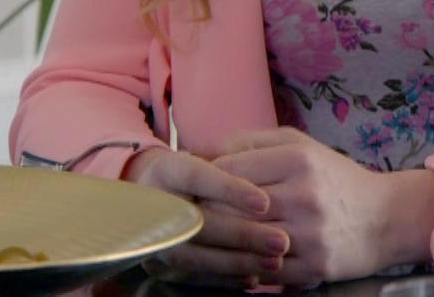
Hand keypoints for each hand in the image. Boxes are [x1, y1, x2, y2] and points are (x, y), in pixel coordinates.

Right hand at [122, 145, 292, 288]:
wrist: (160, 192)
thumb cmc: (203, 169)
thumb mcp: (217, 154)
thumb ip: (237, 161)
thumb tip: (267, 192)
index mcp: (168, 170)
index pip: (196, 176)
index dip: (229, 189)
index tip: (265, 203)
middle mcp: (154, 204)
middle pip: (196, 222)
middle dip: (242, 234)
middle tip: (281, 241)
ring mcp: (152, 237)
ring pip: (192, 255)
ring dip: (237, 261)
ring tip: (274, 261)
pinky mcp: (157, 264)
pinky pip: (190, 277)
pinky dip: (223, 279)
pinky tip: (252, 277)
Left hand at [212, 126, 433, 287]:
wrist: (387, 217)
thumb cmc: (336, 179)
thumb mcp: (301, 146)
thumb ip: (252, 141)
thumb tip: (201, 149)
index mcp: (298, 159)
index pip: (227, 170)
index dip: (203, 181)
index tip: (191, 187)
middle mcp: (304, 195)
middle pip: (229, 208)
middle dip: (204, 213)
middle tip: (190, 216)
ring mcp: (310, 233)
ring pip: (243, 241)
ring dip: (222, 243)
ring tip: (209, 238)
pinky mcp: (315, 266)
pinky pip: (264, 271)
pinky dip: (246, 267)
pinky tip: (241, 259)